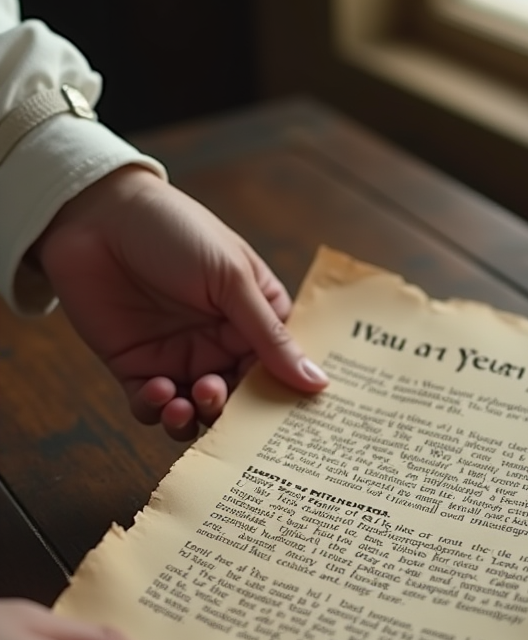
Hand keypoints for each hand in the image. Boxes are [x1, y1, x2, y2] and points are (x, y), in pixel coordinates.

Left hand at [36, 166, 327, 438]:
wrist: (97, 214)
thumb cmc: (176, 230)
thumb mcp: (232, 280)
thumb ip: (271, 337)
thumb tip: (319, 383)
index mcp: (254, 318)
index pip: (280, 370)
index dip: (285, 398)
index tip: (290, 424)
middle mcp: (220, 343)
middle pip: (239, 401)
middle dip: (234, 414)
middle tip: (220, 399)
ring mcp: (178, 358)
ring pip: (196, 413)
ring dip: (195, 419)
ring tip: (188, 403)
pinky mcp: (135, 368)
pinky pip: (151, 408)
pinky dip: (156, 411)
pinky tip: (157, 391)